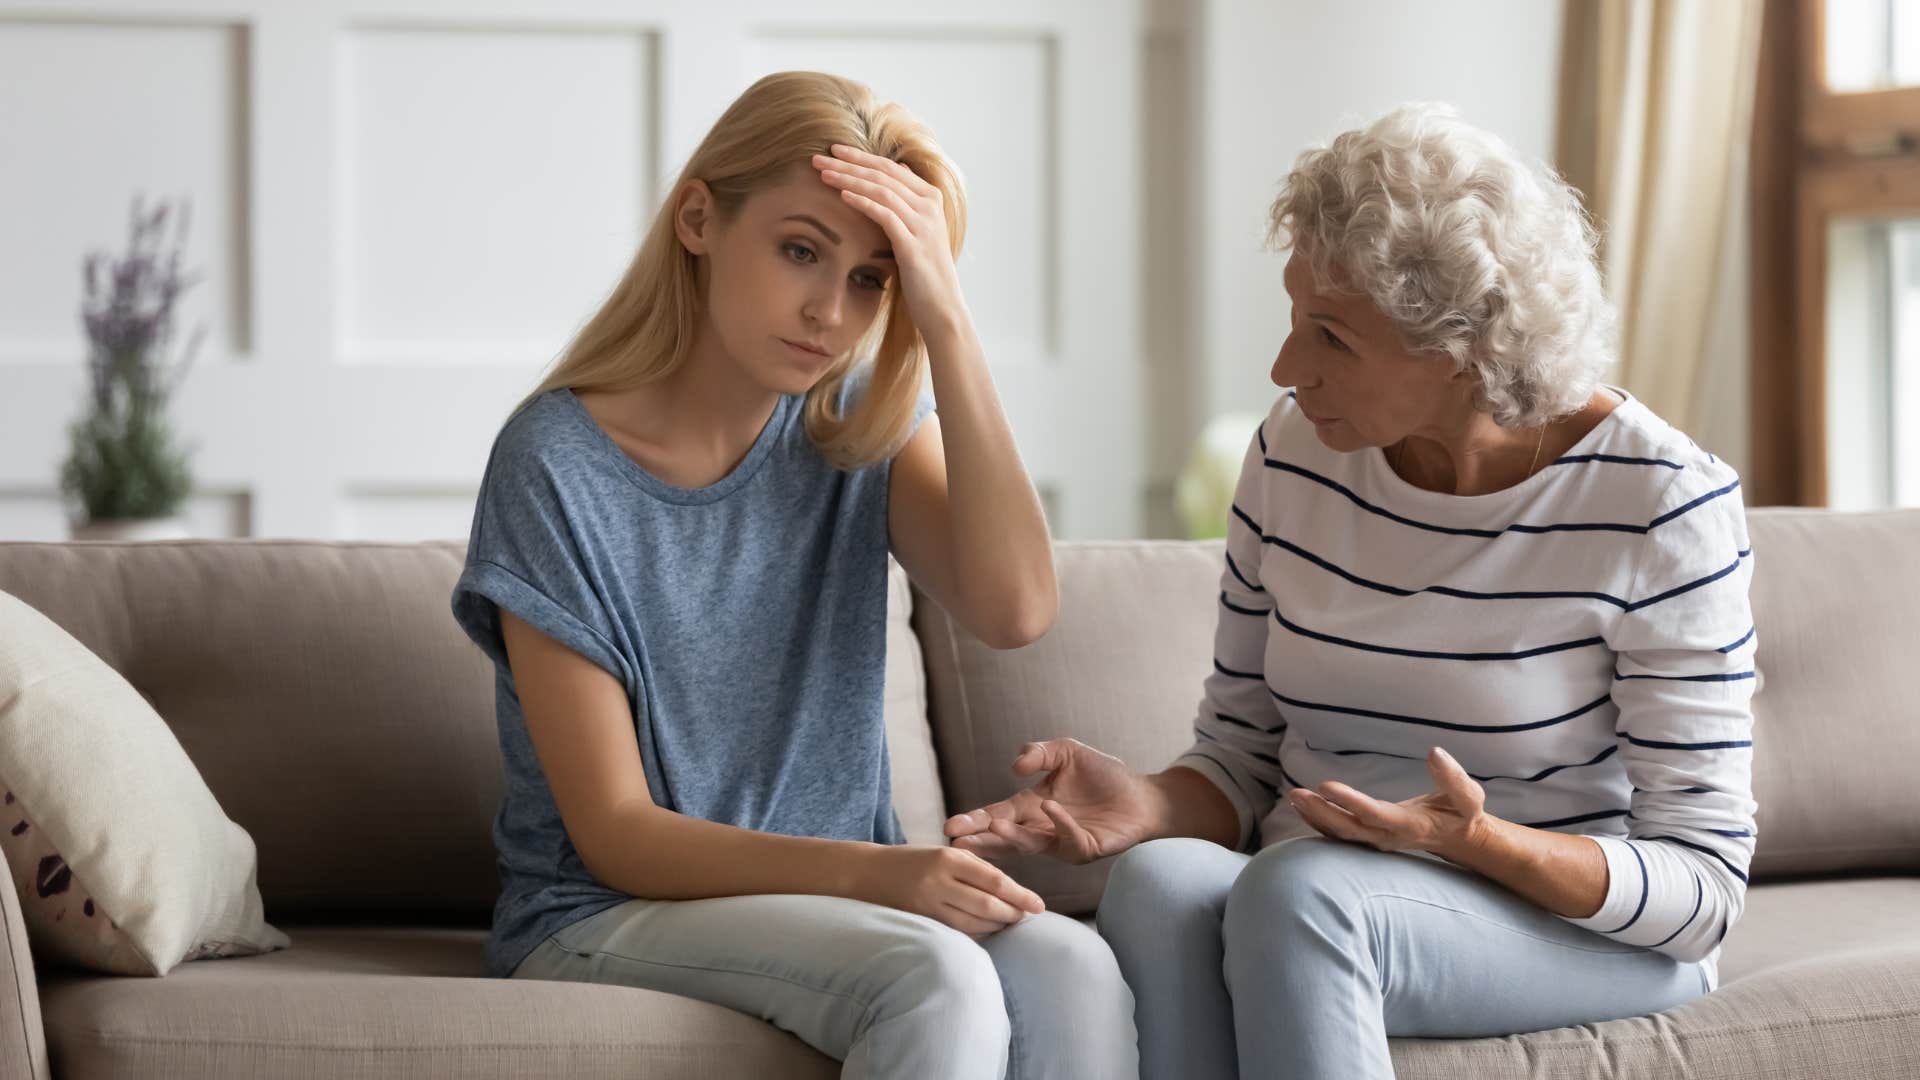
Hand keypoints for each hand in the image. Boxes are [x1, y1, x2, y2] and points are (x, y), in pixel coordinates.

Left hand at [811, 144, 966, 338]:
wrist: (942, 308)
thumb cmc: (925, 272)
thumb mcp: (919, 230)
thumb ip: (910, 200)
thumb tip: (900, 168)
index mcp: (930, 198)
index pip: (890, 167)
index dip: (860, 156)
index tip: (833, 150)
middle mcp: (929, 206)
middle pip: (883, 174)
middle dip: (848, 163)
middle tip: (819, 157)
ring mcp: (923, 224)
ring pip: (881, 190)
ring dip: (849, 179)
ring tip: (823, 174)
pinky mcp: (913, 245)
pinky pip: (885, 215)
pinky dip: (863, 202)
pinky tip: (842, 195)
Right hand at [850, 844, 1044, 937]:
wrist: (867, 874)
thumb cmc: (913, 861)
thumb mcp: (943, 854)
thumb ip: (974, 868)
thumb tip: (1010, 891)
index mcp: (948, 859)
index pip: (994, 881)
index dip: (1020, 895)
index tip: (1039, 905)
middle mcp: (938, 882)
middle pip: (987, 905)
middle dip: (1013, 914)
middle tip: (1029, 917)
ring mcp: (927, 905)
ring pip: (973, 923)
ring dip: (997, 927)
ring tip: (1011, 924)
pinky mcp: (920, 922)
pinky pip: (956, 932)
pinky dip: (976, 934)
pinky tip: (988, 932)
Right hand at [943, 738, 1159, 863]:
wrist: (1142, 795)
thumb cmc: (1104, 775)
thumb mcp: (1066, 751)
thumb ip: (1039, 752)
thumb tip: (1014, 766)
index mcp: (1031, 807)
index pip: (997, 815)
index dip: (975, 821)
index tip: (951, 827)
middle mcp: (1041, 828)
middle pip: (1005, 836)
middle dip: (980, 839)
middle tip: (956, 842)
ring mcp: (1061, 842)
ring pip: (1030, 844)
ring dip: (1011, 836)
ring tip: (993, 826)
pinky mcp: (1084, 848)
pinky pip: (1067, 837)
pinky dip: (1058, 822)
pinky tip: (1049, 807)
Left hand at [1287, 747, 1491, 859]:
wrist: (1458, 838)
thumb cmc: (1462, 814)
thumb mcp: (1469, 797)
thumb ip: (1453, 779)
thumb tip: (1435, 753)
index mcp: (1410, 826)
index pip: (1374, 814)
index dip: (1349, 802)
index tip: (1325, 786)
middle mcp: (1388, 837)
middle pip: (1349, 829)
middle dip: (1321, 813)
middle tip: (1296, 794)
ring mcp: (1377, 841)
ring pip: (1341, 835)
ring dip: (1315, 818)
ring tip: (1294, 797)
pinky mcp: (1370, 838)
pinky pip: (1340, 835)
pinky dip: (1320, 823)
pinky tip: (1302, 807)